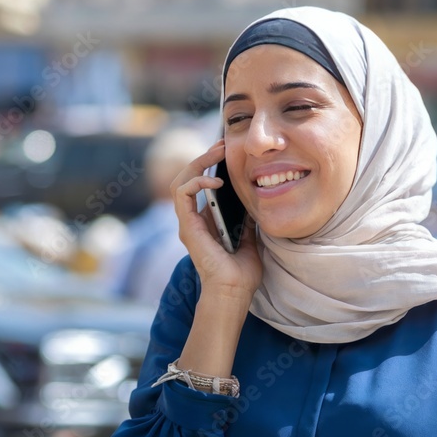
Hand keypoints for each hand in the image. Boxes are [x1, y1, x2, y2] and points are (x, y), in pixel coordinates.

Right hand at [171, 140, 262, 305]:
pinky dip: (197, 182)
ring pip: (181, 181)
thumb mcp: (250, 236)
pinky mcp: (187, 227)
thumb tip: (255, 196)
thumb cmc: (242, 272)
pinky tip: (216, 181)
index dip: (212, 165)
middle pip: (188, 178)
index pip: (201, 185)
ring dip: (198, 162)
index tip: (229, 151)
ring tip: (217, 152)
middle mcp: (194, 219)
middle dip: (204, 157)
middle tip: (222, 144)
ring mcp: (188, 223)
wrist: (234, 292)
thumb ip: (247, 217)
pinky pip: (183, 193)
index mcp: (206, 220)